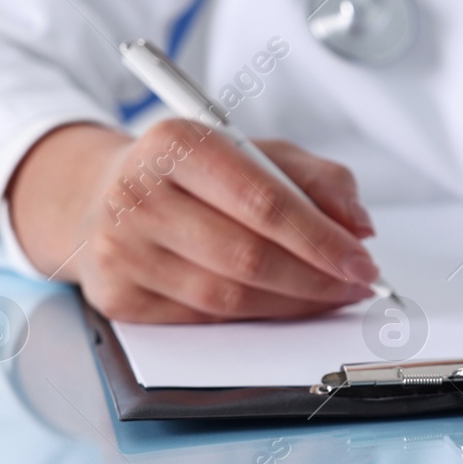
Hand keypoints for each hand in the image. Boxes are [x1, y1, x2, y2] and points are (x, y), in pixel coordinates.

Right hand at [8, 121, 379, 322]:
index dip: (321, 238)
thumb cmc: (191, 173)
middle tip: (355, 283)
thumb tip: (358, 225)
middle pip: (247, 256)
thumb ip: (318, 179)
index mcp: (177, 144)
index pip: (262, 201)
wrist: (101, 195)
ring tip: (330, 295)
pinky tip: (284, 305)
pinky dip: (255, 317)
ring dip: (293, 303)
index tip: (361, 259)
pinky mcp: (117, 297)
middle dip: (316, 278)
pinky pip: (203, 319)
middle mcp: (138, 195)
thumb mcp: (256, 152)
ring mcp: (121, 250)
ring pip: (227, 297)